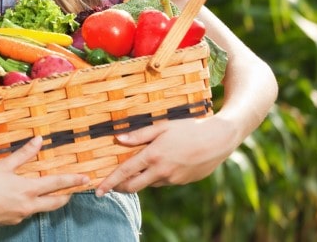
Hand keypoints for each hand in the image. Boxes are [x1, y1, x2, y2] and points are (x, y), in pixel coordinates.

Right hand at [0, 136, 89, 229]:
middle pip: (54, 203)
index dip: (72, 180)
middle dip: (66, 197)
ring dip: (45, 202)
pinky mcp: (9, 222)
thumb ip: (23, 153)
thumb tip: (39, 140)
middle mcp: (28, 206)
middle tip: (73, 192)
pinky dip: (25, 206)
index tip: (85, 178)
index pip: (57, 184)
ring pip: (38, 209)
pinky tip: (16, 201)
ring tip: (47, 195)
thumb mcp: (4, 165)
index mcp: (28, 189)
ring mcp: (19, 216)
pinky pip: (22, 214)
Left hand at [95, 116, 237, 195]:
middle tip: (110, 186)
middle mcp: (161, 171)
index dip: (109, 182)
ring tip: (138, 167)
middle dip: (119, 188)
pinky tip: (162, 164)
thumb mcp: (162, 126)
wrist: (218, 139)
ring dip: (140, 180)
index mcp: (153, 155)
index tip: (98, 190)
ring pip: (149, 184)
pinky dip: (156, 176)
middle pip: (133, 186)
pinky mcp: (182, 182)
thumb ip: (139, 134)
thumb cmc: (189, 128)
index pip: (125, 172)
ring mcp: (173, 179)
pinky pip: (163, 182)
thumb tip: (118, 139)